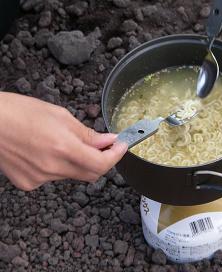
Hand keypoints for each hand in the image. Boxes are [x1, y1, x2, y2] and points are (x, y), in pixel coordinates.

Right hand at [0, 92, 127, 190]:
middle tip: (103, 146)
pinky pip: (54, 177)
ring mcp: (40, 178)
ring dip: (79, 161)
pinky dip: (59, 166)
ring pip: (73, 175)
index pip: (102, 164)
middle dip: (102, 160)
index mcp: (63, 148)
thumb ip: (87, 134)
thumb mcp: (60, 116)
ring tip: (65, 143)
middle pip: (91, 174)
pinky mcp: (28, 183)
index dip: (116, 156)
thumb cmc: (19, 111)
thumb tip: (108, 141)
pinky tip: (46, 152)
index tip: (121, 146)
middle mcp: (53, 168)